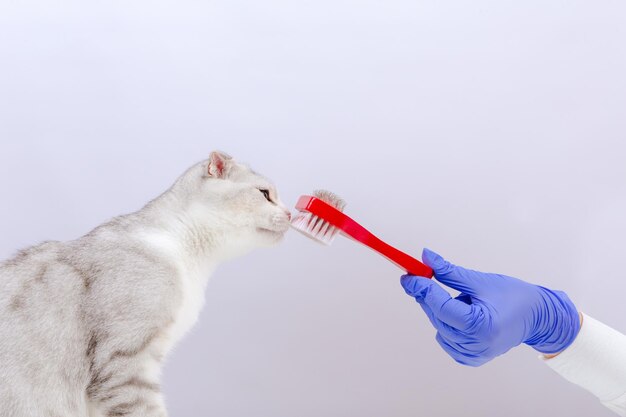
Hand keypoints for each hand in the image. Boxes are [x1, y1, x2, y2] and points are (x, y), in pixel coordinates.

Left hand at [400, 249, 579, 365]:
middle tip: (420, 276)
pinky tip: (463, 316)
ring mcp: (472, 355)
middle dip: (427, 296)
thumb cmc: (513, 296)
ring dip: (441, 310)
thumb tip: (426, 256)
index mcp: (481, 325)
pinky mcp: (470, 358)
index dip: (422, 288)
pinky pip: (445, 338)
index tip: (408, 275)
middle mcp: (475, 345)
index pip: (440, 305)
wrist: (537, 318)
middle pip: (436, 316)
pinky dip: (447, 324)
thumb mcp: (480, 280)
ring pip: (438, 326)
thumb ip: (449, 271)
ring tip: (465, 301)